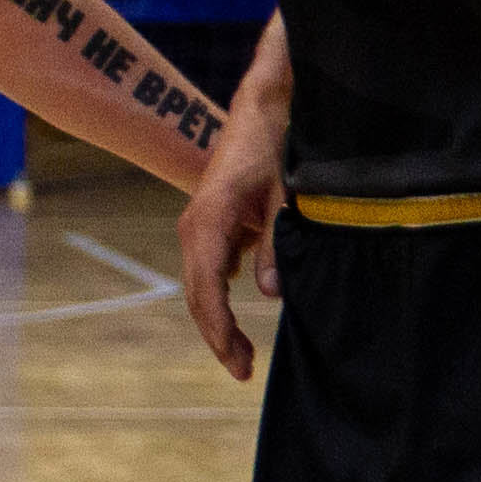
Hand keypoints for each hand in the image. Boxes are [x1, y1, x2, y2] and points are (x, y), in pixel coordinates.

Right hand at [181, 121, 284, 380]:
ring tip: (244, 355)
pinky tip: (241, 319)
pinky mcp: (213, 226)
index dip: (221, 330)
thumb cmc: (274, 146)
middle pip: (199, 295)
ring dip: (220, 321)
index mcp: (208, 222)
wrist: (262, 109)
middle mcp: (195, 229)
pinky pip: (212, 272)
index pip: (207, 290)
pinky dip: (223, 299)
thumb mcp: (285, 195)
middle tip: (244, 372)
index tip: (238, 362)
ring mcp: (200, 228)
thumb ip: (277, 246)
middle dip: (219, 337)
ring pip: (203, 286)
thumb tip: (270, 296)